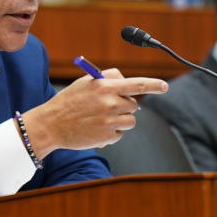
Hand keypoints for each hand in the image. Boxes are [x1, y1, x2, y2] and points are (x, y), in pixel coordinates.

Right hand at [22, 68, 168, 157]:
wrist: (51, 125)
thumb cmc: (69, 101)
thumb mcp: (86, 82)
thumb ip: (108, 79)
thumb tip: (128, 84)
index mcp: (106, 86)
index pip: (138, 84)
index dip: (154, 85)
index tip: (165, 86)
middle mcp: (110, 103)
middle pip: (134, 105)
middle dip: (124, 106)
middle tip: (107, 108)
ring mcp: (110, 121)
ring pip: (130, 121)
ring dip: (120, 121)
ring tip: (101, 119)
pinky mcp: (107, 137)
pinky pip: (119, 134)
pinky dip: (111, 133)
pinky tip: (95, 129)